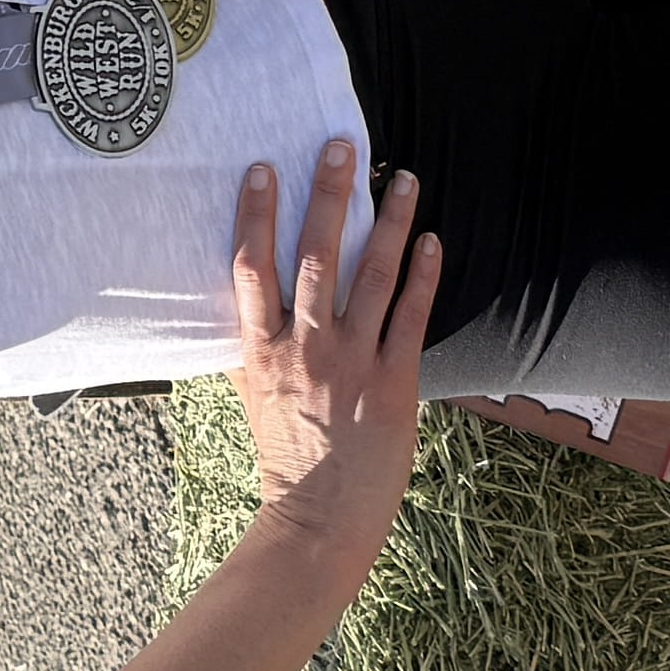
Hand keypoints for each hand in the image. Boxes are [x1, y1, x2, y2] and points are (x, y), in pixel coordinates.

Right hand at [226, 139, 436, 559]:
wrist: (319, 523)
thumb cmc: (285, 461)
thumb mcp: (251, 399)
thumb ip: (250, 351)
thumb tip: (237, 310)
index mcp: (262, 351)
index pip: (252, 268)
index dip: (256, 214)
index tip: (263, 169)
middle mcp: (305, 349)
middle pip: (314, 256)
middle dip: (327, 195)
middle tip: (341, 147)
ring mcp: (351, 364)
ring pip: (371, 275)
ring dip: (389, 221)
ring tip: (402, 179)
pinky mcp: (394, 384)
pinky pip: (410, 317)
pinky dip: (423, 274)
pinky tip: (432, 241)